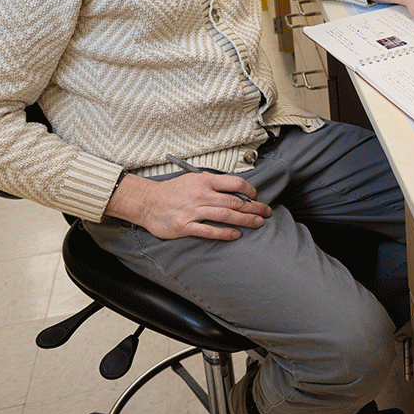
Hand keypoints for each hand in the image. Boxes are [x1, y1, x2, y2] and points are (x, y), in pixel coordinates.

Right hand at [105, 172, 270, 240]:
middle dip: (254, 208)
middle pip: (234, 201)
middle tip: (266, 212)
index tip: (256, 197)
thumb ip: (212, 184)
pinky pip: (209, 230)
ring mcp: (193, 211)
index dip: (250, 191)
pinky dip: (225, 233)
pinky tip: (236, 234)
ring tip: (257, 223)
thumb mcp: (193, 179)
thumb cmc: (171, 191)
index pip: (234, 183)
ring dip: (245, 220)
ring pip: (225, 215)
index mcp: (204, 181)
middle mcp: (201, 195)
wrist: (147, 202)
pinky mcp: (185, 226)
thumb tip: (235, 189)